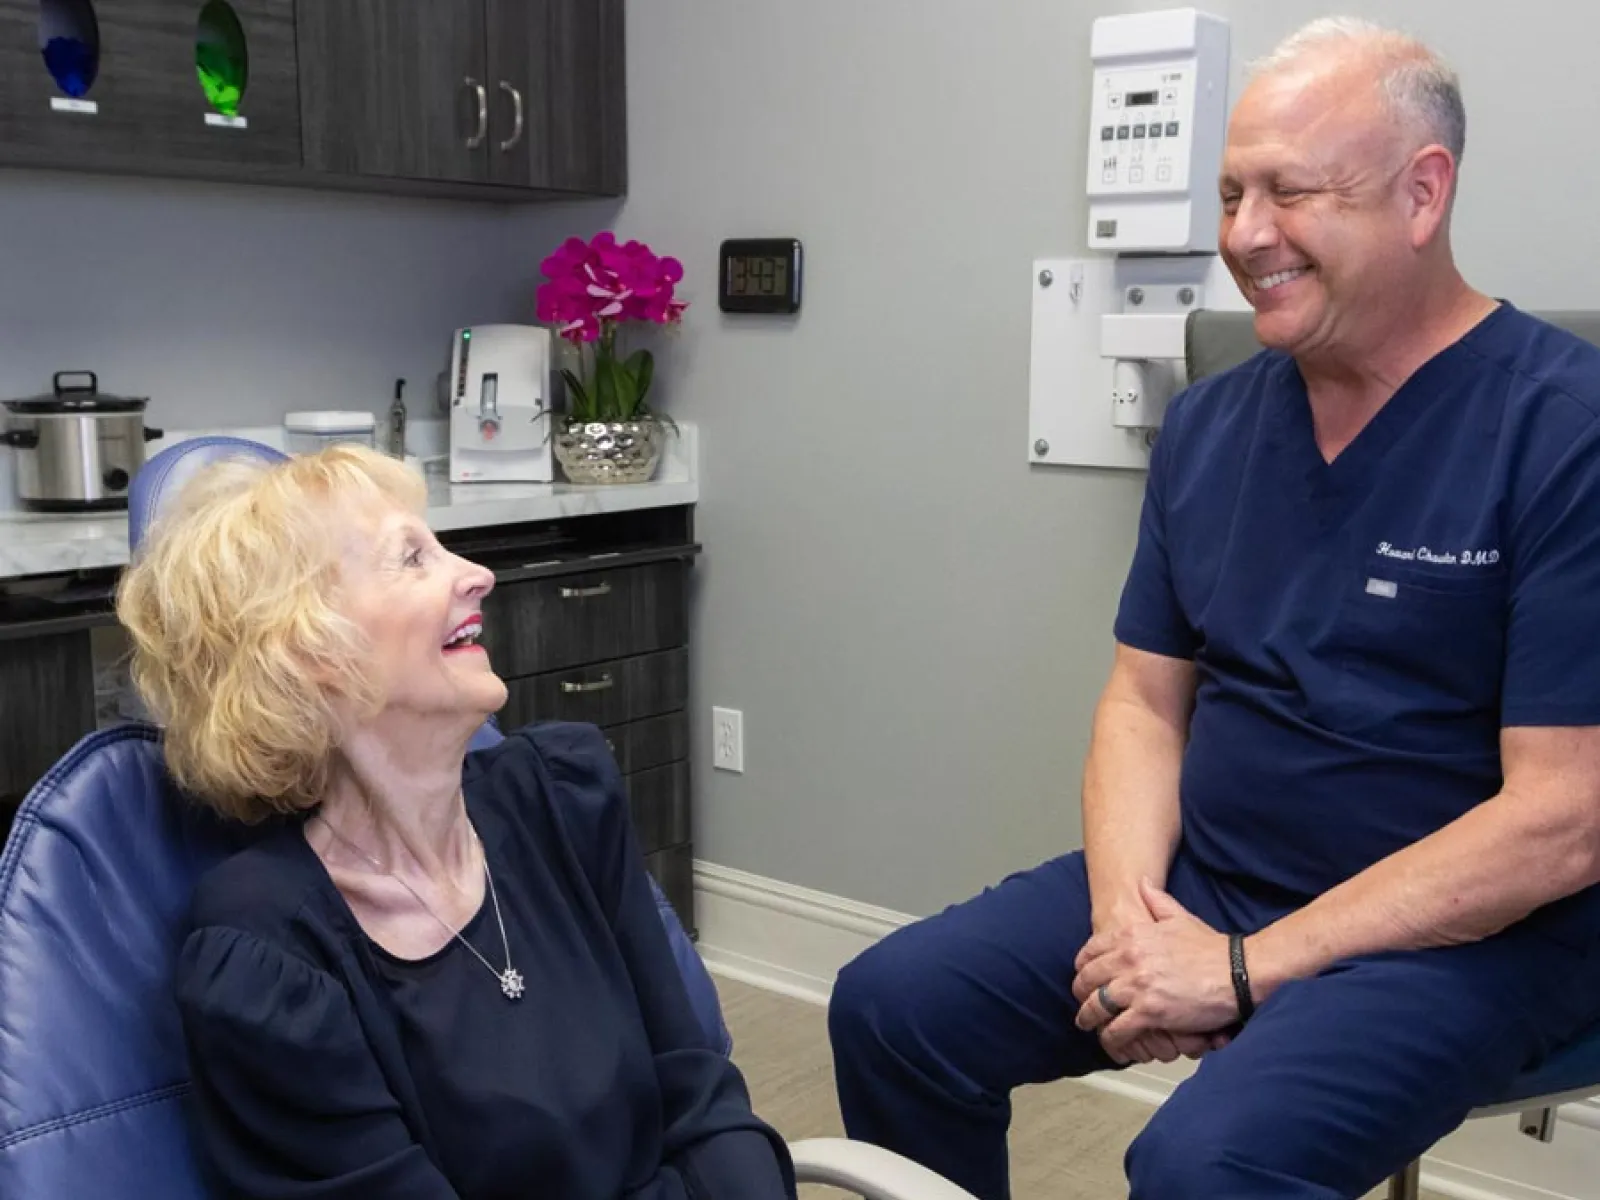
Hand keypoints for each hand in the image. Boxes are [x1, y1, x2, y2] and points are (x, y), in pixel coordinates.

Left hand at [1072, 878, 1239, 1061]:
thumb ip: (1156, 900)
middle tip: (1083, 1004)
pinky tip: (1113, 1043)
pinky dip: (1111, 1039)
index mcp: (1132, 935)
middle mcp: (1128, 958)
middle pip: (1087, 980)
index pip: (1090, 952)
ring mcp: (1137, 986)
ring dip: (1089, 1019)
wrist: (1238, 972)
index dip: (1082, 967)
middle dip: (1081, 994)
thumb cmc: (1212, 947)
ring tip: (1088, 1025)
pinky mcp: (1149, 1012)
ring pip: (1096, 1007)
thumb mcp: (1180, 916)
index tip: (1083, 977)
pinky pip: (1117, 1029)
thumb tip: (1142, 884)